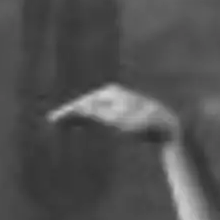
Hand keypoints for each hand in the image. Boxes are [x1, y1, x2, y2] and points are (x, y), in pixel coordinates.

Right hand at [47, 83, 183, 144]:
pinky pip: (102, 114)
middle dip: (71, 113)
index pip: (83, 103)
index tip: (53, 120)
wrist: (166, 127)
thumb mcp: (117, 120)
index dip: (68, 112)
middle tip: (54, 122)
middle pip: (86, 103)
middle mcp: (113, 94)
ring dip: (79, 116)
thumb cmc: (143, 124)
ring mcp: (119, 102)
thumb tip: (78, 106)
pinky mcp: (125, 111)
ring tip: (64, 124)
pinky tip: (86, 124)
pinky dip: (91, 119)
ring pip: (94, 109)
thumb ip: (98, 113)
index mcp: (109, 92)